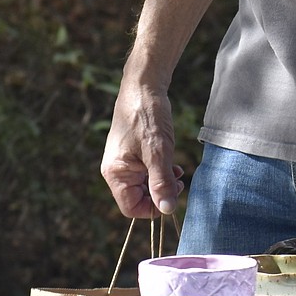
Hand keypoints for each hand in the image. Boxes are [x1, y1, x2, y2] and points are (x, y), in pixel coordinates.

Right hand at [101, 82, 183, 217]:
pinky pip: (145, 171)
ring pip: (144, 184)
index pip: (131, 208)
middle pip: (137, 197)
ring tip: (178, 172)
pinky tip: (172, 163)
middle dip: (159, 193)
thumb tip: (166, 210)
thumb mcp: (158, 152)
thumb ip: (161, 182)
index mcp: (116, 174)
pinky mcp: (132, 152)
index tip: (172, 197)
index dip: (153, 208)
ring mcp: (124, 160)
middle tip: (179, 182)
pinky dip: (159, 171)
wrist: (143, 86)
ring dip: (162, 182)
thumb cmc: (147, 117)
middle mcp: (116, 170)